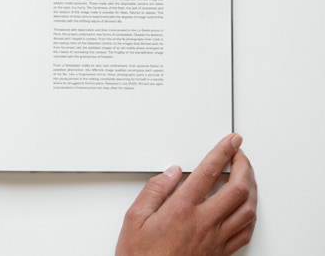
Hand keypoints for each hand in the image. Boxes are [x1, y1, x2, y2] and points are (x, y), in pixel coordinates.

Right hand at [116, 134, 256, 255]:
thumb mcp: (134, 219)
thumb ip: (153, 191)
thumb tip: (171, 173)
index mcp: (181, 210)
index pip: (209, 172)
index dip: (223, 152)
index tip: (231, 141)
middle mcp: (203, 223)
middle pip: (238, 189)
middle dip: (244, 166)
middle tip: (241, 155)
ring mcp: (216, 239)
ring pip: (247, 209)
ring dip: (251, 188)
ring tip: (246, 177)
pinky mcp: (221, 253)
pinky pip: (246, 231)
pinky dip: (250, 214)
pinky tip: (246, 209)